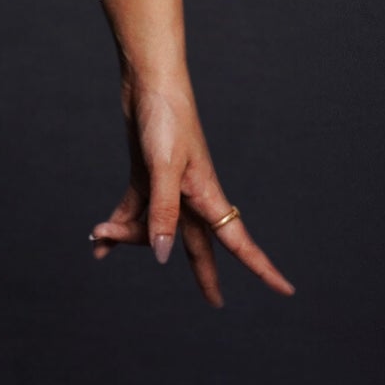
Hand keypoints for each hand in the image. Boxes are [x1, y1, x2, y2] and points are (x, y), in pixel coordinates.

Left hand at [89, 68, 293, 307]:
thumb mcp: (161, 168)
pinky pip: (134, 213)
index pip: (240, 243)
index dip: (262, 269)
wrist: (148, 82)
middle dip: (204, 275)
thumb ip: (162, 213)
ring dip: (126, 236)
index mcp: (206, 197)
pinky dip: (116, 227)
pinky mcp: (146, 178)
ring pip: (154, 230)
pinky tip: (97, 243)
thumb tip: (161, 256)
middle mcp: (191, 197)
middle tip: (216, 302)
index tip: (287, 290)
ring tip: (98, 235)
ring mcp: (168, 188)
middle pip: (197, 246)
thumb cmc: (164, 119)